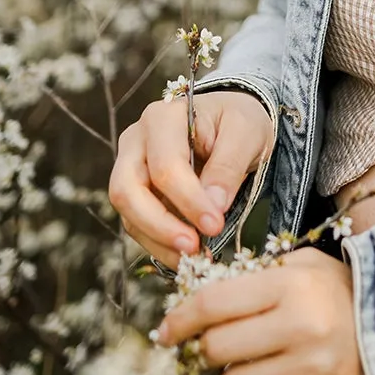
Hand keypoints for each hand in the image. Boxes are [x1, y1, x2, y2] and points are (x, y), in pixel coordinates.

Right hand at [108, 90, 274, 268]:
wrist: (230, 122)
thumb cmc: (237, 121)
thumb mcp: (245, 133)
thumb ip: (228, 166)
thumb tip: (213, 206)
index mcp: (163, 117)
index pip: (166, 166)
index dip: (189, 200)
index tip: (215, 224)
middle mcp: (136, 140)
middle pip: (128, 190)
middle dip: (160, 225)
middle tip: (194, 247)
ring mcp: (130, 166)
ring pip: (128, 212)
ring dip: (158, 240)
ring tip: (193, 257)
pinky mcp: (134, 192)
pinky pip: (137, 224)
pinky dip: (158, 243)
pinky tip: (184, 255)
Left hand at [154, 247, 374, 374]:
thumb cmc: (350, 294)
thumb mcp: (310, 266)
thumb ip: (261, 275)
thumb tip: (205, 296)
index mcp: (295, 286)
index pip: (214, 303)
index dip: (181, 318)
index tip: (168, 329)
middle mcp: (302, 329)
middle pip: (217, 348)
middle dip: (211, 346)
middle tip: (223, 341)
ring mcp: (313, 374)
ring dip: (240, 373)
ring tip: (264, 359)